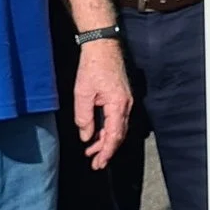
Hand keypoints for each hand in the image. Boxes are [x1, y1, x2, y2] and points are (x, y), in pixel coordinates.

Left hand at [71, 39, 133, 169]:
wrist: (103, 46)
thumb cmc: (92, 66)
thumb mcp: (83, 93)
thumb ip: (84, 118)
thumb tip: (86, 136)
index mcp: (118, 105)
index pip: (114, 135)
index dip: (107, 151)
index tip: (99, 163)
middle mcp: (126, 105)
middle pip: (119, 134)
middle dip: (107, 150)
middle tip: (96, 163)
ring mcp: (126, 101)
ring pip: (118, 128)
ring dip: (106, 140)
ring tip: (92, 152)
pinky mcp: (122, 97)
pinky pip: (117, 119)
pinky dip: (108, 129)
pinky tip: (97, 134)